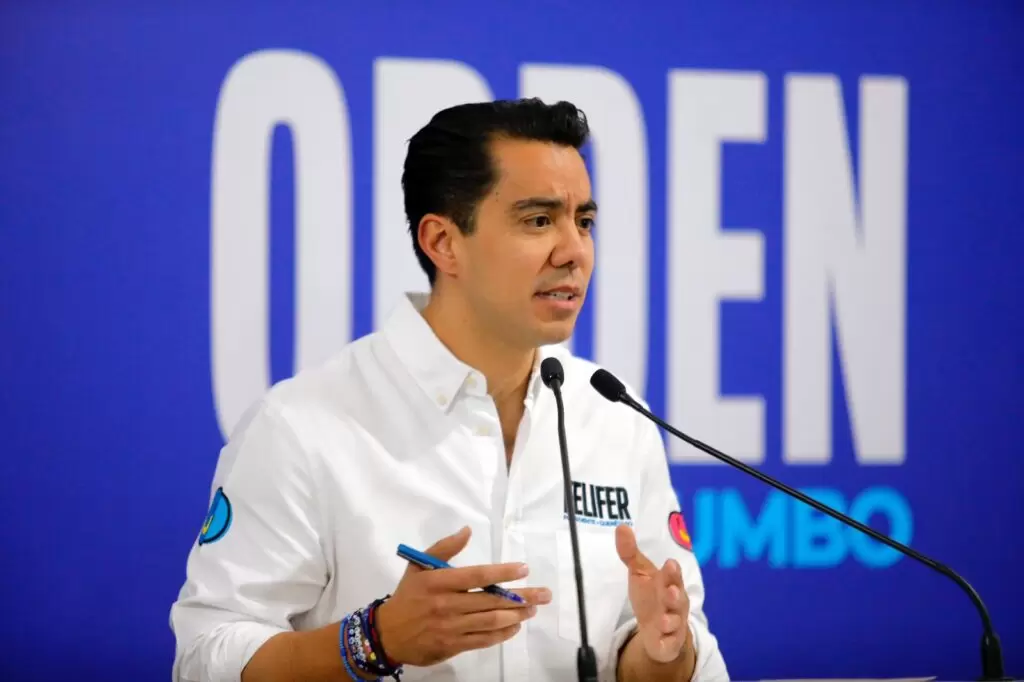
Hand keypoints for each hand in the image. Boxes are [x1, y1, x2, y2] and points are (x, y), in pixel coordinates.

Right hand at [375, 526, 550, 666]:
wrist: (388, 634)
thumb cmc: (408, 596)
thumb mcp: (418, 565)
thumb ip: (444, 548)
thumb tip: (467, 531)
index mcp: (438, 582)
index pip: (476, 575)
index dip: (502, 572)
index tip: (524, 568)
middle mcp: (446, 605)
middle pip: (490, 600)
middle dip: (521, 596)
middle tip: (544, 593)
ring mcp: (450, 627)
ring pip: (490, 622)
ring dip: (516, 615)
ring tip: (532, 608)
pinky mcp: (453, 646)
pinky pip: (483, 640)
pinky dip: (502, 634)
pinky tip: (515, 626)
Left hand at [615, 524, 692, 663]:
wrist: (657, 630)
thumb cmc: (651, 597)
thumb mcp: (639, 574)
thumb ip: (630, 553)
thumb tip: (621, 526)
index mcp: (669, 584)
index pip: (672, 576)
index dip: (671, 572)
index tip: (670, 563)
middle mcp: (675, 604)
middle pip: (677, 599)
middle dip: (675, 594)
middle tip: (670, 589)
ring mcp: (673, 624)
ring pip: (675, 622)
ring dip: (671, 620)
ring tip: (664, 619)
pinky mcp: (668, 643)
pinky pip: (669, 644)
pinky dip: (667, 641)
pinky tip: (663, 639)